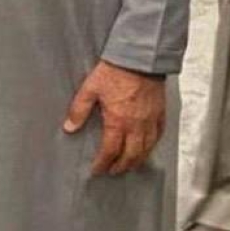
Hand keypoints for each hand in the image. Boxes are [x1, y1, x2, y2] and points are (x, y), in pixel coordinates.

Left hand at [63, 60, 165, 175]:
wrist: (139, 59)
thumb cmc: (114, 72)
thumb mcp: (90, 89)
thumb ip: (79, 110)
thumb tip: (69, 128)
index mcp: (118, 122)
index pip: (110, 151)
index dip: (103, 163)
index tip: (97, 170)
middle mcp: (136, 126)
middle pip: (130, 156)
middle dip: (120, 166)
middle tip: (112, 171)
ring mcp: (150, 121)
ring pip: (146, 150)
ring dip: (137, 161)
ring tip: (128, 165)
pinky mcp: (160, 114)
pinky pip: (158, 136)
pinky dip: (152, 147)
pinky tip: (147, 148)